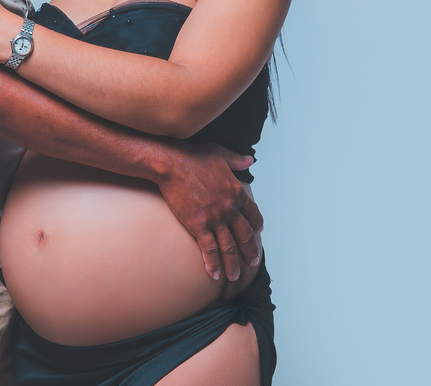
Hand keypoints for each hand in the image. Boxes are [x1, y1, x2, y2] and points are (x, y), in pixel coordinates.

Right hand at [155, 141, 263, 281]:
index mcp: (236, 191)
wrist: (172, 164)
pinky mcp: (198, 225)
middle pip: (245, 235)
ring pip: (229, 247)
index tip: (258, 233)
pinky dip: (213, 263)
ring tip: (235, 276)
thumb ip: (236, 160)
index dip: (257, 225)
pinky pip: (209, 249)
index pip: (253, 213)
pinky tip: (215, 274)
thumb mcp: (220, 154)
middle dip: (250, 251)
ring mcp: (215, 218)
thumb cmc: (193, 157)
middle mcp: (229, 208)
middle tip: (253, 262)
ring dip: (233, 264)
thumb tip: (249, 160)